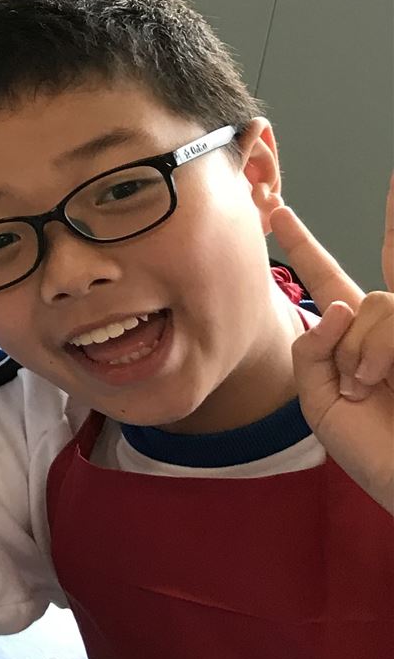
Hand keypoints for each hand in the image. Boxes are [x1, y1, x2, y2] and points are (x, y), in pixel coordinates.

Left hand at [272, 175, 393, 516]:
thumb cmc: (375, 450)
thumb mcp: (320, 401)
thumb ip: (312, 352)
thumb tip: (336, 306)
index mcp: (357, 340)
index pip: (327, 279)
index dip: (303, 244)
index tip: (276, 208)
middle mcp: (391, 329)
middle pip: (356, 298)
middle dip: (346, 343)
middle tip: (358, 387)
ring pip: (376, 306)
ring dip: (366, 353)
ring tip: (376, 391)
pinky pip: (392, 317)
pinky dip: (382, 353)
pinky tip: (387, 382)